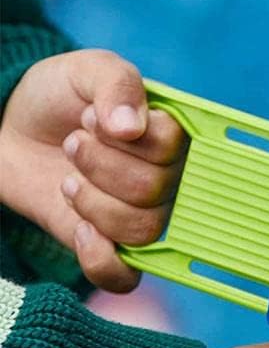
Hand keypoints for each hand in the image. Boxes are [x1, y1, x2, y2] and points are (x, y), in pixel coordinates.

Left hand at [0, 49, 186, 290]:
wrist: (11, 128)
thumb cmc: (58, 95)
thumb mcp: (86, 71)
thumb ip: (116, 84)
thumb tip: (130, 127)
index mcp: (174, 135)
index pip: (174, 148)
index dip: (129, 139)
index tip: (90, 118)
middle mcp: (170, 178)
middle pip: (156, 190)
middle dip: (100, 167)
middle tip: (73, 144)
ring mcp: (144, 214)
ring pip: (142, 229)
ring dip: (93, 204)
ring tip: (69, 180)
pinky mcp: (113, 247)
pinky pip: (126, 276)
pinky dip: (100, 258)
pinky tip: (79, 229)